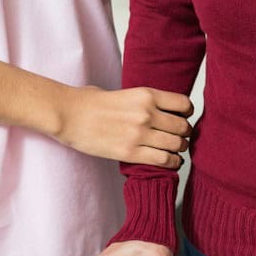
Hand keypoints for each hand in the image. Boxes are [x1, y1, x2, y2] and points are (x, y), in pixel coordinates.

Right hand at [52, 86, 191, 165]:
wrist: (68, 114)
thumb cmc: (90, 102)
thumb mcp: (124, 92)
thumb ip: (143, 101)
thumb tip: (156, 109)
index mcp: (146, 95)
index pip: (184, 105)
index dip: (187, 114)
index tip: (183, 119)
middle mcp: (147, 113)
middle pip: (183, 127)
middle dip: (184, 134)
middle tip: (179, 139)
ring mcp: (139, 134)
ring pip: (176, 145)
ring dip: (179, 150)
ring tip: (175, 152)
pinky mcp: (130, 153)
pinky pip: (163, 160)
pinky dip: (172, 163)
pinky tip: (170, 162)